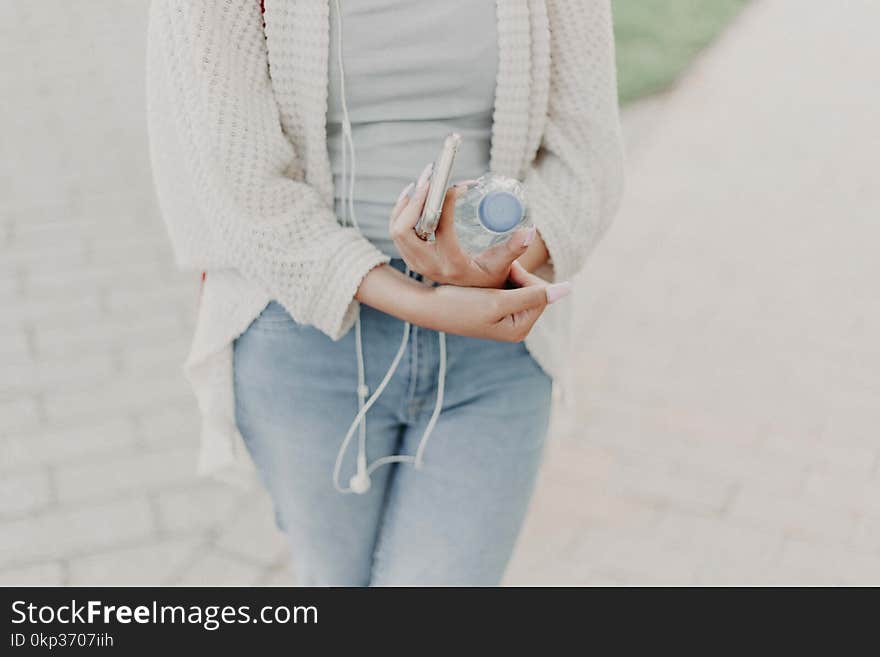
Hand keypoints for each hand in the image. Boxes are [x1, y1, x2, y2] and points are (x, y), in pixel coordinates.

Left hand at [389, 170, 535, 288]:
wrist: (474, 295)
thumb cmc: (491, 275)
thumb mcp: (503, 264)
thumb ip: (514, 248)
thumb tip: (529, 232)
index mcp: (452, 265)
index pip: (441, 231)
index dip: (445, 204)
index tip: (456, 186)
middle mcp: (429, 266)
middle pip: (404, 231)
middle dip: (415, 201)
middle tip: (430, 179)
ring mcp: (417, 263)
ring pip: (396, 230)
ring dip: (406, 203)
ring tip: (423, 182)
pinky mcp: (412, 258)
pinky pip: (397, 232)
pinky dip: (401, 211)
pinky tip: (413, 195)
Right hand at [413, 261, 570, 341]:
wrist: (428, 307)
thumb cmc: (460, 305)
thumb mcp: (498, 300)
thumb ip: (532, 295)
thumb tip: (567, 290)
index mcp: (520, 329)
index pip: (541, 292)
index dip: (524, 276)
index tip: (504, 268)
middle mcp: (516, 327)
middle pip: (532, 290)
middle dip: (515, 276)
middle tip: (493, 270)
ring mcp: (505, 319)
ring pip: (519, 286)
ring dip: (505, 275)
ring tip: (486, 274)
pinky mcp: (495, 311)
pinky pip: (507, 289)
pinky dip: (497, 280)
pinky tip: (481, 280)